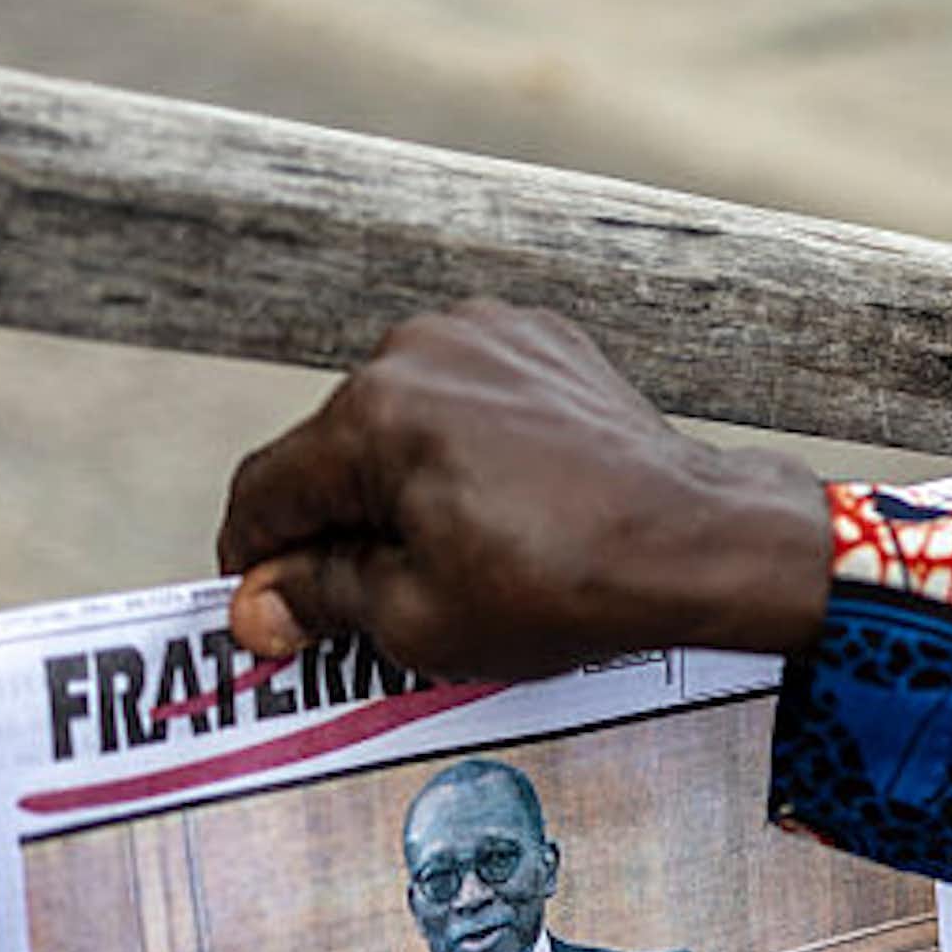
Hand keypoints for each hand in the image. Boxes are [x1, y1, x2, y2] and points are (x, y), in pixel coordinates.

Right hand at [217, 302, 831, 679]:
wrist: (697, 540)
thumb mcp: (417, 618)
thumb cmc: (562, 585)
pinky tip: (503, 503)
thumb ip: (320, 598)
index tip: (269, 610)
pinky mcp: (537, 340)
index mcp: (372, 412)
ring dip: (401, 483)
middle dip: (338, 525)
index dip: (254, 562)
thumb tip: (257, 605)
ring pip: (398, 420)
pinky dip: (462, 447)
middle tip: (371, 601)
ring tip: (456, 552)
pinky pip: (465, 397)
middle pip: (332, 450)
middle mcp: (418, 349)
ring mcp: (484, 332)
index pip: (266, 489)